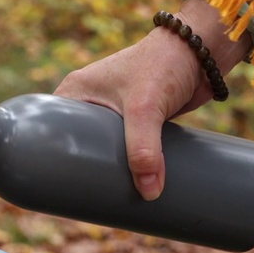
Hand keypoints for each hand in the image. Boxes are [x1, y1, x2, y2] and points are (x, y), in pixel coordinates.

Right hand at [54, 0, 249, 200]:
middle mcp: (91, 102)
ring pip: (105, 150)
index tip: (54, 186)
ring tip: (104, 200)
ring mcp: (115, 113)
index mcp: (76, 92)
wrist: (203, 51)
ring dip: (108, 170)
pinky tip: (129, 186)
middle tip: (81, 201)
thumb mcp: (145, 107)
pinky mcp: (140, 121)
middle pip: (78, 145)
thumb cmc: (163, 64)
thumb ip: (145, 148)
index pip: (51, 128)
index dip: (50, 157)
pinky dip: (129, 166)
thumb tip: (149, 192)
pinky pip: (127, 150)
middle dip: (81, 171)